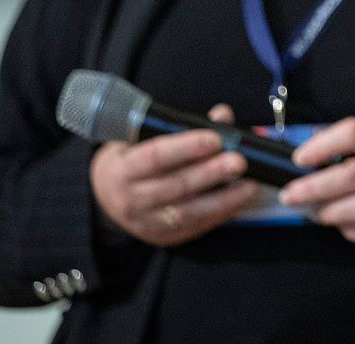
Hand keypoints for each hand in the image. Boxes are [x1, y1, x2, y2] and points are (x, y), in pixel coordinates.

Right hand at [89, 104, 258, 246]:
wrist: (105, 198)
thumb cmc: (132, 160)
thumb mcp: (143, 138)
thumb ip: (182, 126)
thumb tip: (222, 116)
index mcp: (122, 169)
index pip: (155, 157)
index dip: (186, 147)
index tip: (215, 139)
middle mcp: (130, 199)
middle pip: (176, 186)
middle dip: (211, 173)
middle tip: (239, 162)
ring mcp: (146, 223)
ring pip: (188, 211)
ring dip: (223, 199)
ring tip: (249, 186)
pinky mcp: (162, 238)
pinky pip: (195, 227)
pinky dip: (219, 214)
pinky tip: (238, 202)